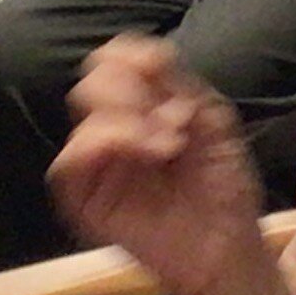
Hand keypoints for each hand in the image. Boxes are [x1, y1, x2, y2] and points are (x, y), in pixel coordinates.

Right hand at [50, 38, 272, 294]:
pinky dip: (106, 142)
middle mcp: (112, 129)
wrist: (226, 241)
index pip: (113, 60)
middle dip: (131, 87)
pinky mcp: (84, 198)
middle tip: (171, 118)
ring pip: (81, 109)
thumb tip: (139, 52)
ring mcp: (96, 163)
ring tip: (167, 146)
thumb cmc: (222, 183)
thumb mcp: (210, 119)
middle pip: (92, 78)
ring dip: (129, 118)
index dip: (131, 55)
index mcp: (141, 106)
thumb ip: (174, 80)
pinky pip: (69, 160)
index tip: (160, 70)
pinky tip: (144, 154)